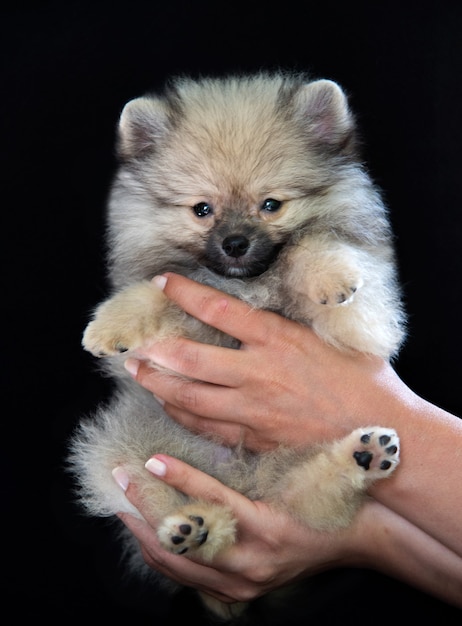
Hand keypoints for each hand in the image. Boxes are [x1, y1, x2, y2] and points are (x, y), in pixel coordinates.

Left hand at [116, 453, 461, 608]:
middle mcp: (254, 562)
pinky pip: (187, 576)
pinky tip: (146, 530)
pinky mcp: (239, 590)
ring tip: (122, 502)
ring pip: (179, 564)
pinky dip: (163, 552)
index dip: (182, 481)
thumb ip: (271, 444)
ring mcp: (244, 582)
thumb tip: (236, 401)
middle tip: (122, 479)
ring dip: (146, 531)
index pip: (216, 504)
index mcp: (271, 527)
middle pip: (185, 541)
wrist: (360, 535)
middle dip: (147, 509)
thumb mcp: (307, 468)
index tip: (152, 460)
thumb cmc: (333, 494)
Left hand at [125, 273, 404, 450]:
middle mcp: (259, 373)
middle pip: (191, 358)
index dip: (185, 293)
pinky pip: (207, 429)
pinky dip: (182, 417)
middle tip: (134, 346)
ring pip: (190, 398)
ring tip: (139, 374)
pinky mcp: (256, 439)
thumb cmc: (363, 381)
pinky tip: (170, 408)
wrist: (383, 433)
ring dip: (158, 385)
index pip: (219, 309)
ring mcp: (254, 410)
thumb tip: (266, 308)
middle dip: (156, 350)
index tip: (162, 283)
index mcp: (278, 339)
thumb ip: (292, 323)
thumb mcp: (331, 336)